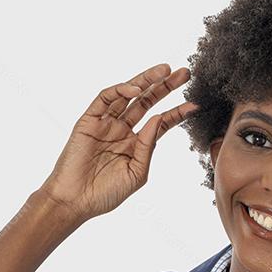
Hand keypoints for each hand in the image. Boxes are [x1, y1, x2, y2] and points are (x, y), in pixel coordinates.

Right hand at [39, 62, 198, 223]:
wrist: (75, 202)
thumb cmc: (106, 194)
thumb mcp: (136, 173)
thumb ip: (148, 147)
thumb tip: (158, 118)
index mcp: (135, 144)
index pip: (160, 122)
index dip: (177, 112)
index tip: (195, 104)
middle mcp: (122, 130)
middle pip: (147, 102)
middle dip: (165, 87)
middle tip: (184, 74)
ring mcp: (105, 123)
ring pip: (128, 95)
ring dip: (146, 81)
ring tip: (165, 70)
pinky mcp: (88, 120)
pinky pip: (104, 99)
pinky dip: (120, 91)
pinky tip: (136, 90)